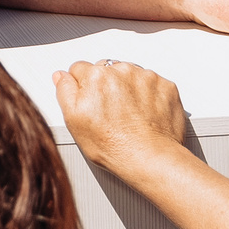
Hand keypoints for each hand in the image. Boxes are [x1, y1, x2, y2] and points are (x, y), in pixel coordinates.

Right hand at [52, 59, 188, 173]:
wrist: (150, 159)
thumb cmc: (113, 145)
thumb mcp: (73, 120)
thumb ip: (65, 91)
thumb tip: (62, 76)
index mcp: (96, 75)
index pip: (80, 69)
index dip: (82, 88)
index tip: (89, 103)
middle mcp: (122, 70)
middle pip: (106, 70)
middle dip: (105, 85)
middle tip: (109, 112)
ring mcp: (147, 78)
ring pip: (130, 75)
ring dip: (128, 89)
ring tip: (128, 115)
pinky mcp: (166, 87)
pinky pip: (152, 84)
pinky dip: (149, 95)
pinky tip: (144, 114)